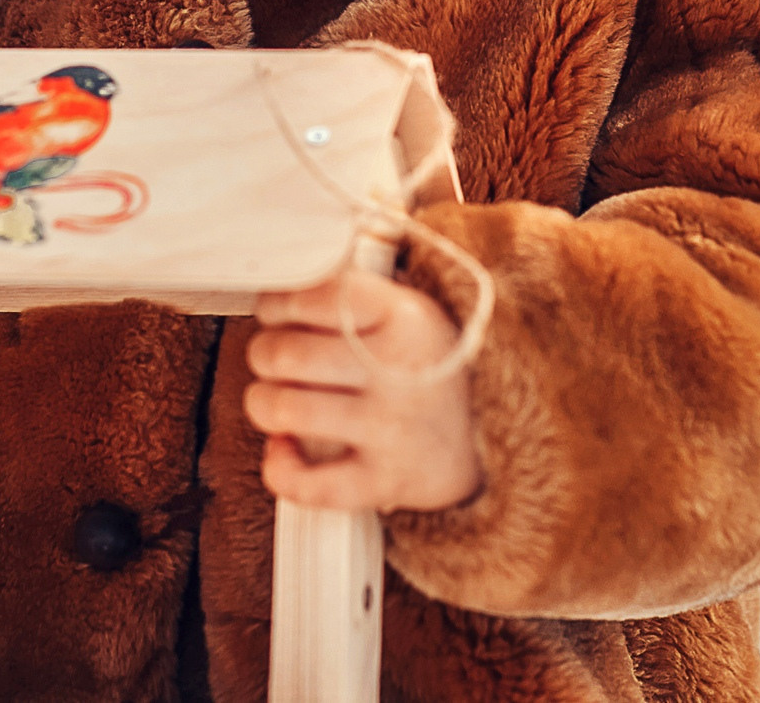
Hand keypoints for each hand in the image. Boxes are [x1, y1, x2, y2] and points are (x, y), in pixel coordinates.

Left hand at [244, 266, 482, 513]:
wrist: (495, 435)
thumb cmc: (431, 365)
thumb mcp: (412, 309)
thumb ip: (353, 289)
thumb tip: (285, 275)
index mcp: (405, 316)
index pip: (309, 295)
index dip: (277, 304)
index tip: (278, 312)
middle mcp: (398, 369)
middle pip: (283, 353)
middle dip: (265, 354)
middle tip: (276, 357)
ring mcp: (391, 429)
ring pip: (283, 409)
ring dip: (264, 403)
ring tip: (279, 398)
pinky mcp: (385, 481)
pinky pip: (306, 484)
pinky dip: (280, 469)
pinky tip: (286, 449)